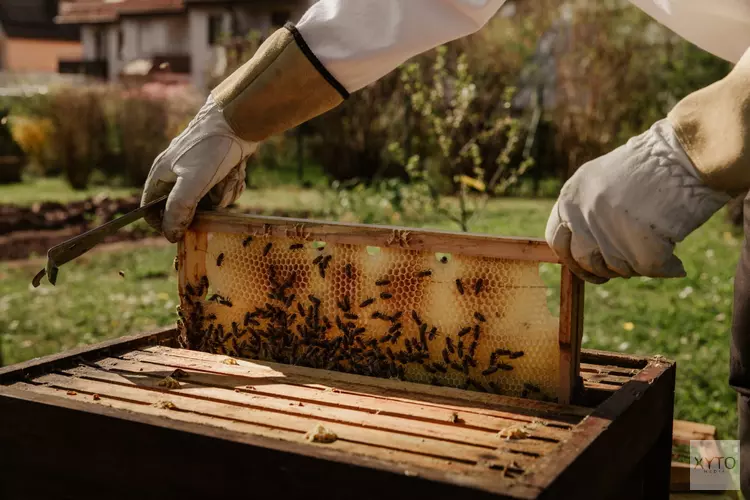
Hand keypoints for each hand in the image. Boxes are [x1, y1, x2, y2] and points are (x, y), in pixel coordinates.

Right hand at [141, 95, 257, 241]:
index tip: (181, 233)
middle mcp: (176, 173)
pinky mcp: (216, 169)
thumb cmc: (211, 149)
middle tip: (214, 197)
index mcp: (160, 174)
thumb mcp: (192, 182)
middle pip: (184, 208)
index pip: (149, 209)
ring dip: (221, 194)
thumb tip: (170, 234)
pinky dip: (231, 185)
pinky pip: (221, 189)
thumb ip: (178, 208)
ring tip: (228, 177)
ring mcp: (197, 171)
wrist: (238, 121)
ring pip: (206, 200)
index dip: (162, 224)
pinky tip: (236, 172)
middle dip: (203, 207)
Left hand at [545, 119, 729, 283]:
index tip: (590, 267)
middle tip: (630, 264)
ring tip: (658, 246)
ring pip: (618, 267)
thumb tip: (581, 255)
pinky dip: (665, 269)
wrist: (687, 152)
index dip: (572, 260)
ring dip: (638, 265)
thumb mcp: (603, 180)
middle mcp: (583, 210)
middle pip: (586, 260)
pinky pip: (648, 269)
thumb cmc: (653, 166)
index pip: (556, 240)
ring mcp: (608, 225)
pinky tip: (675, 263)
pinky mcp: (638, 238)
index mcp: (571, 195)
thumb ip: (586, 212)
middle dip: (607, 268)